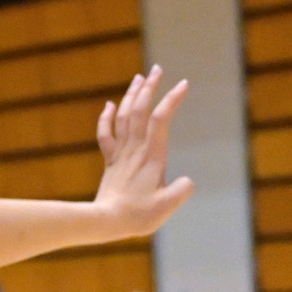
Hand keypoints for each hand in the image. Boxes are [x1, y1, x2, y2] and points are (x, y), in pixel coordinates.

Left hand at [91, 66, 193, 238]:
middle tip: (157, 68)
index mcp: (152, 156)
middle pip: (140, 110)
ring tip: (139, 78)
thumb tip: (187, 182)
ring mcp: (121, 154)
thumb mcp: (167, 206)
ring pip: (124, 117)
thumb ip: (181, 191)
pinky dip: (106, 118)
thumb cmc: (136, 217)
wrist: (104, 222)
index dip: (171, 100)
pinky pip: (106, 135)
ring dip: (131, 95)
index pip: (161, 120)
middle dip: (150, 87)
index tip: (183, 84)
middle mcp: (135, 150)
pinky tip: (109, 105)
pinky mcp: (110, 162)